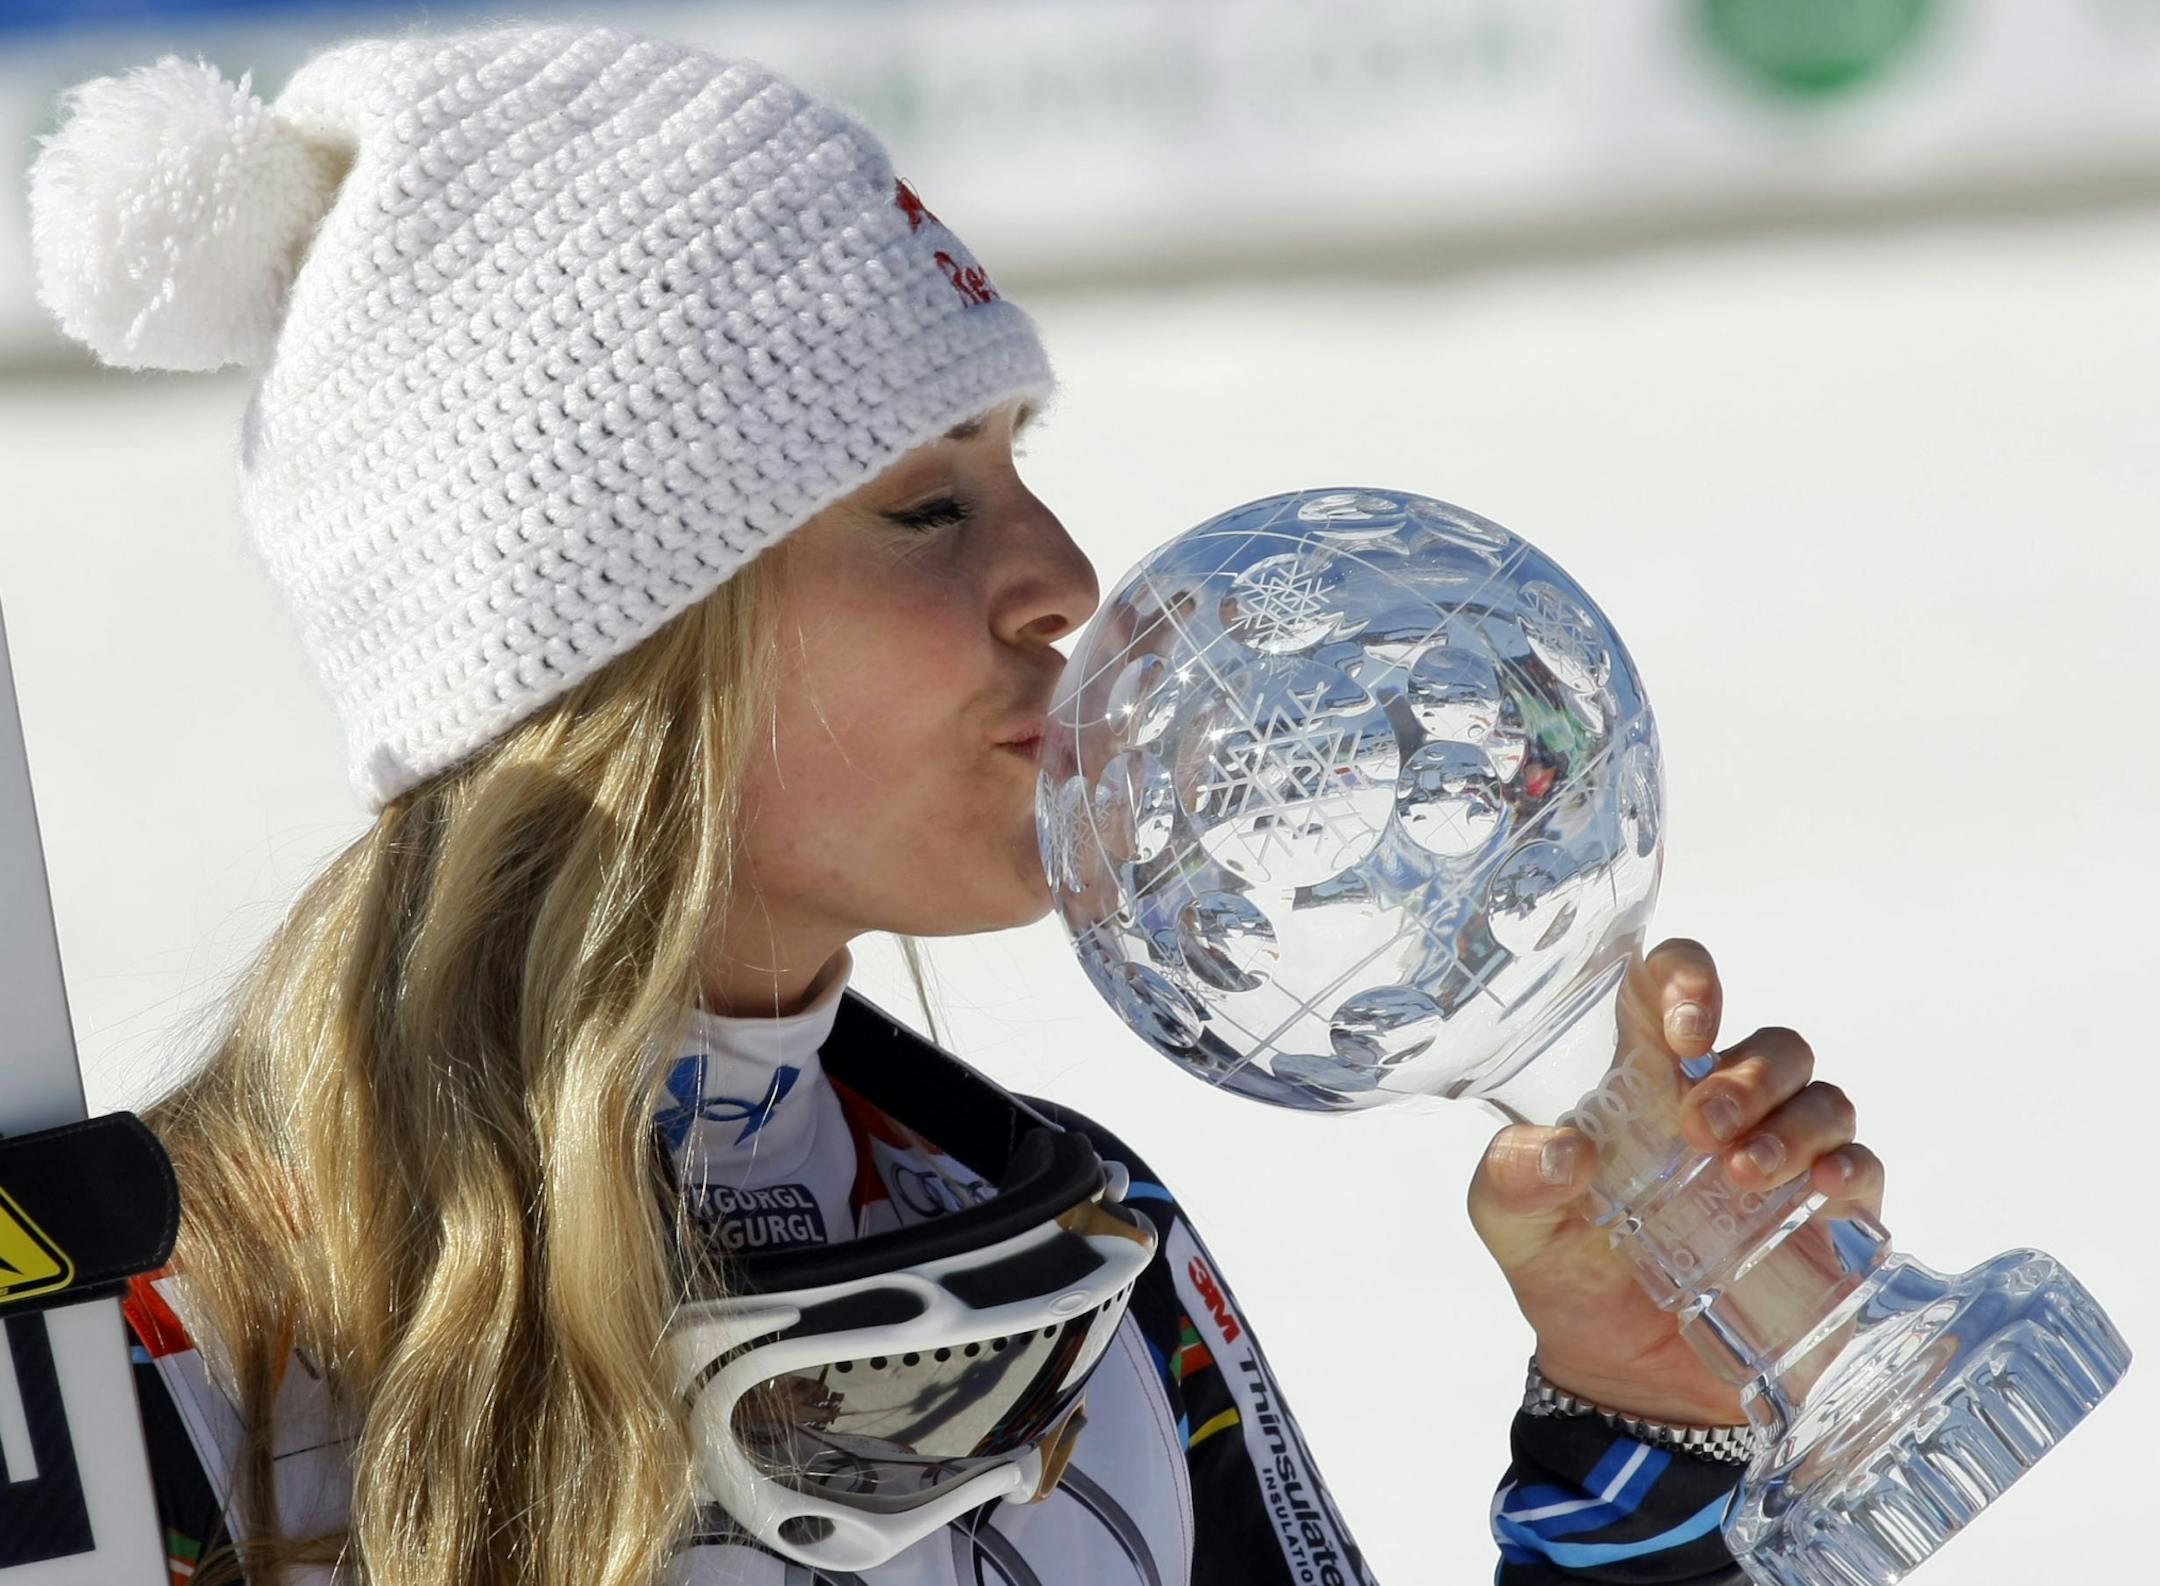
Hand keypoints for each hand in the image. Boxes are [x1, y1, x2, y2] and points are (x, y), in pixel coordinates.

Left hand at [1465, 938, 1886, 1426]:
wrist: (1623, 1383)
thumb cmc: (1568, 1275)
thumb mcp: (1511, 1224)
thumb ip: (1513, 1177)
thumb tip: (1566, 1152)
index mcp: (1643, 1083)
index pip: (1670, 990)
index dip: (1688, 977)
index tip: (1685, 1028)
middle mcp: (1722, 1107)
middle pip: (1770, 1046)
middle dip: (1748, 1076)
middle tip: (1704, 1130)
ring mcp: (1781, 1160)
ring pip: (1821, 1097)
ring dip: (1794, 1123)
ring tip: (1745, 1173)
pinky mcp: (1825, 1222)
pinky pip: (1863, 1168)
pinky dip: (1850, 1168)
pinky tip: (1822, 1189)